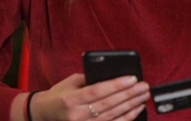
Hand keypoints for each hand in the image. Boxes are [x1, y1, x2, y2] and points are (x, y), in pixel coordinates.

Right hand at [29, 73, 149, 119]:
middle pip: (108, 104)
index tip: (132, 78)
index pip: (97, 91)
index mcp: (71, 99)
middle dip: (129, 94)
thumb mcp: (72, 82)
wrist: (46, 114)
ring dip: (131, 105)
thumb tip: (115, 74)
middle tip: (144, 86)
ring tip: (144, 95)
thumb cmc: (60, 94)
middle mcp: (77, 115)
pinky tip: (137, 108)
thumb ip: (90, 78)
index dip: (116, 85)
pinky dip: (127, 117)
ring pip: (113, 116)